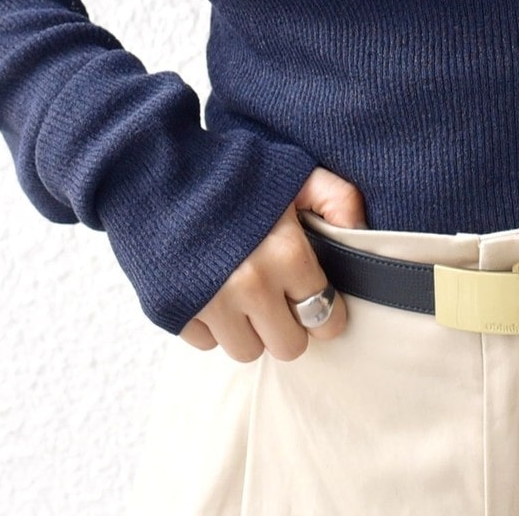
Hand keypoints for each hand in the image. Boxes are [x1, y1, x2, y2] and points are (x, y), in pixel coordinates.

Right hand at [179, 165, 367, 362]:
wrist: (157, 167)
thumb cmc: (233, 170)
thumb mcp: (295, 172)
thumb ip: (338, 199)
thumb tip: (361, 235)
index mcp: (286, 253)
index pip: (326, 318)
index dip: (325, 309)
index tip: (314, 296)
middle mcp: (251, 285)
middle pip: (289, 347)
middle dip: (288, 324)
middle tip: (279, 296)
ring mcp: (210, 303)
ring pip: (247, 352)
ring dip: (249, 328)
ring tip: (244, 290)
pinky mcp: (174, 312)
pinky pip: (206, 344)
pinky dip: (211, 324)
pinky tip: (212, 288)